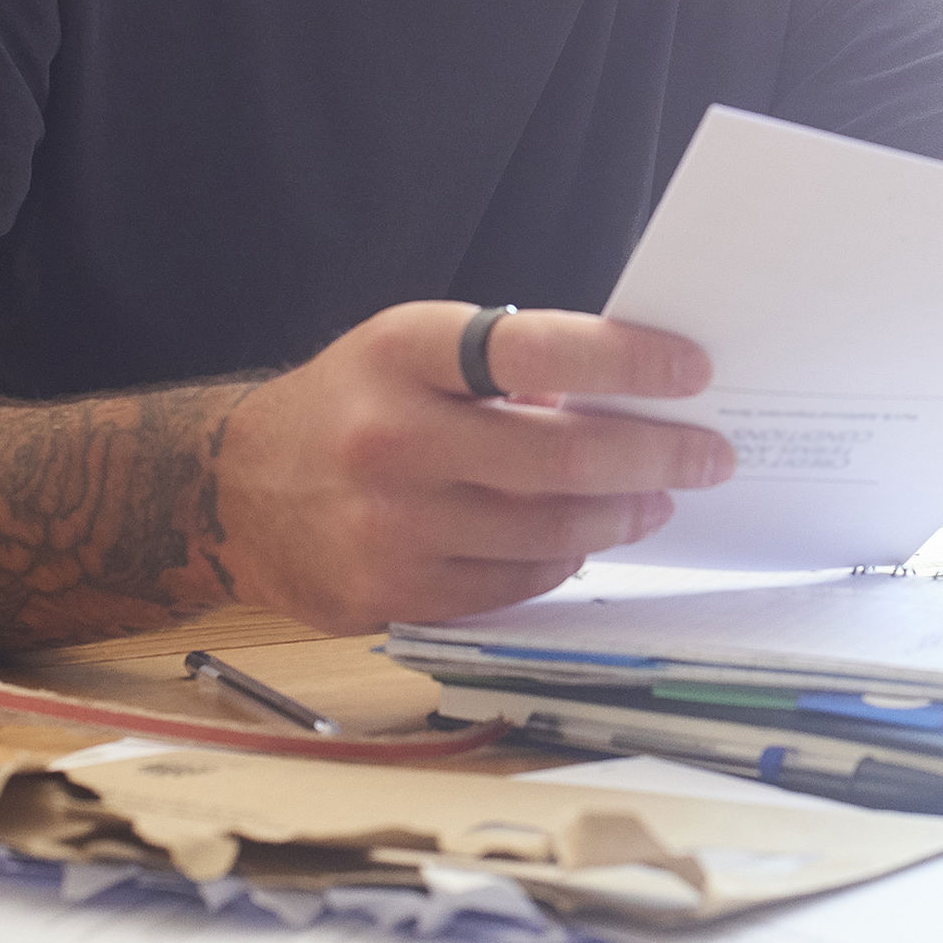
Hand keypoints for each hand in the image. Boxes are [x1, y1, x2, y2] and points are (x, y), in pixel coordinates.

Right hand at [213, 300, 728, 631]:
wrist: (233, 490)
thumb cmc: (352, 404)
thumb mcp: (412, 350)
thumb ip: (505, 364)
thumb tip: (625, 394)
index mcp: (402, 354)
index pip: (536, 349)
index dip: (627, 359)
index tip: (694, 368)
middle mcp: (391, 439)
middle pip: (559, 457)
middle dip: (655, 456)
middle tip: (709, 453)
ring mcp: (386, 526)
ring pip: (546, 533)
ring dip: (620, 517)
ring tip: (658, 499)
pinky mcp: (386, 594)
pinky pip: (509, 586)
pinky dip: (561, 563)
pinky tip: (587, 542)